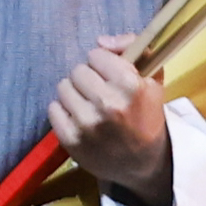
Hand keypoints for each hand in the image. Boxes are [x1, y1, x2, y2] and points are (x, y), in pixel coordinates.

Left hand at [47, 35, 172, 205]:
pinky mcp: (71, 140)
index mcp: (129, 85)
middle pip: (77, 70)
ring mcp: (86, 123)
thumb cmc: (147, 116)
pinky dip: (63, 111)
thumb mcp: (153, 78)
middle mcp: (106, 103)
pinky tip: (79, 117)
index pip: (96, 55)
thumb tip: (100, 42)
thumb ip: (132, 46)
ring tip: (88, 104)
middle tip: (98, 91)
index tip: (110, 76)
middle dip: (88, 78)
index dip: (103, 64)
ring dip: (74, 92)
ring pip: (63, 87)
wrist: (143, 164)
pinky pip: (53, 109)